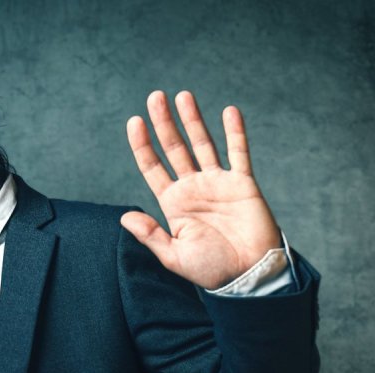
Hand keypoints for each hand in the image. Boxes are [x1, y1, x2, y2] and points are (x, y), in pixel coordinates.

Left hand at [121, 91, 281, 289]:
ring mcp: (217, 183)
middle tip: (155, 96)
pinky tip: (228, 111)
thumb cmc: (212, 270)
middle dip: (164, 122)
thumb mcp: (175, 256)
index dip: (143, 145)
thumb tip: (125, 217)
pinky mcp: (242, 184)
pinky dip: (235, 132)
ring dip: (193, 120)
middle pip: (174, 148)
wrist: (250, 275)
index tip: (134, 122)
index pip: (153, 168)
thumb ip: (151, 235)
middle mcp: (193, 188)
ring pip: (203, 144)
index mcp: (173, 203)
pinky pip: (238, 153)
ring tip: (183, 95)